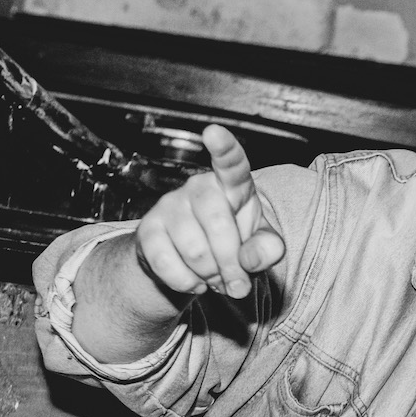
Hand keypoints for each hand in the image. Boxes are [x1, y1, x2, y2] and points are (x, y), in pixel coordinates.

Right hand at [133, 124, 284, 300]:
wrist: (193, 264)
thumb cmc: (234, 245)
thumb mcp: (260, 246)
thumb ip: (268, 249)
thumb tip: (250, 259)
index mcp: (232, 186)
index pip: (231, 164)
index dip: (224, 149)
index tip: (214, 133)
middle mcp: (198, 188)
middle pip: (218, 226)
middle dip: (233, 266)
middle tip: (238, 284)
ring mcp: (169, 206)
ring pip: (195, 251)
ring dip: (211, 277)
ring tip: (215, 277)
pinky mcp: (148, 230)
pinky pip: (167, 264)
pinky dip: (186, 283)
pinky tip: (194, 280)